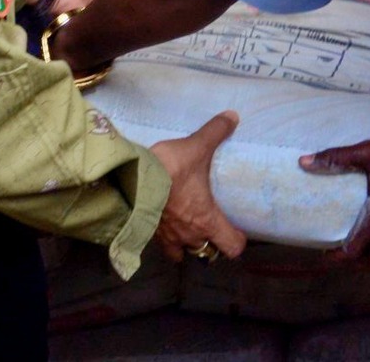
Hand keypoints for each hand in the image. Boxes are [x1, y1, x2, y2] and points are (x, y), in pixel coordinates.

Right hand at [152, 111, 246, 262]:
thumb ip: (215, 132)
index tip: (238, 230)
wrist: (131, 180)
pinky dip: (163, 237)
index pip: (231, 246)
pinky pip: (159, 243)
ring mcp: (167, 237)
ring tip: (186, 228)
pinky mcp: (147, 232)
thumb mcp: (196, 147)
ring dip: (186, 244)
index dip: (237, 240)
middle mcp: (189, 235)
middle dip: (210, 244)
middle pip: (207, 254)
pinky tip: (162, 221)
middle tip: (211, 227)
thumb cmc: (170, 170)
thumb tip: (233, 116)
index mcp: (207, 220)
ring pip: (181, 253)